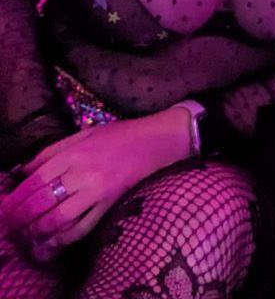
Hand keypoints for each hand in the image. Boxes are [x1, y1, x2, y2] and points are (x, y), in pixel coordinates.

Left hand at [0, 109, 190, 257]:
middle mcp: (84, 172)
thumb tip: (23, 170)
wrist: (159, 141)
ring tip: (27, 236)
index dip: (17, 198)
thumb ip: (53, 151)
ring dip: (38, 231)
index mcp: (76, 151)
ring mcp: (98, 191)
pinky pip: (82, 228)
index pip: (37, 179)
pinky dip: (63, 239)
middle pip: (43, 201)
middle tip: (10, 227)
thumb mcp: (85, 133)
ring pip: (59, 219)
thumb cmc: (122, 134)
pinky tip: (51, 242)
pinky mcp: (110, 205)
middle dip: (21, 218)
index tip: (5, 209)